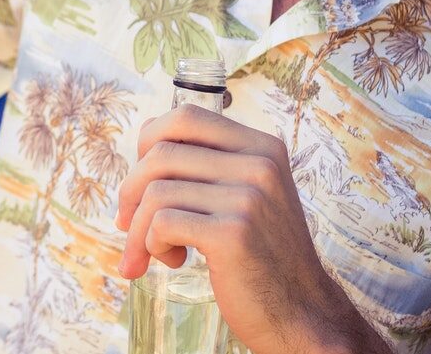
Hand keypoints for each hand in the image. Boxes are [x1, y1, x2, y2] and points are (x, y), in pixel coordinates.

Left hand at [114, 106, 387, 353]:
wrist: (302, 313)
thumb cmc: (262, 256)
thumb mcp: (249, 195)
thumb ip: (209, 166)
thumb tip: (143, 143)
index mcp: (263, 147)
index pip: (185, 117)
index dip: (149, 143)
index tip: (144, 181)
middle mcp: (260, 164)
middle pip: (161, 152)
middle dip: (131, 190)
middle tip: (128, 223)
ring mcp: (249, 197)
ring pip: (155, 192)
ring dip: (138, 228)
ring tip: (155, 252)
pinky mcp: (233, 233)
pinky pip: (161, 223)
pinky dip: (151, 244)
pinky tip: (171, 260)